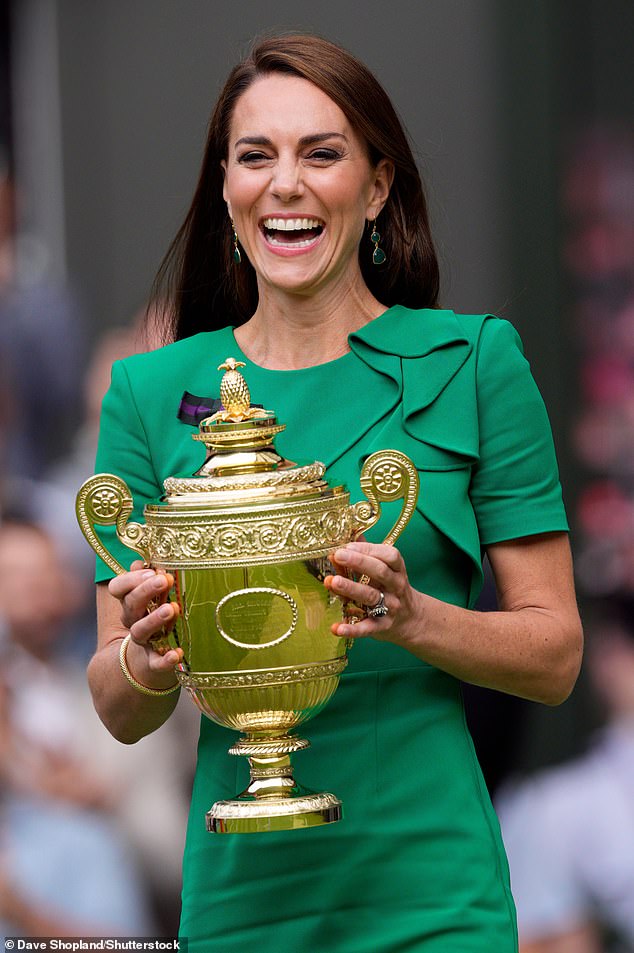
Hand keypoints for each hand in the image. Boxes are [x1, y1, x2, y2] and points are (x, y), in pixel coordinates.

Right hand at [107, 560, 182, 676]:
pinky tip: (177, 653)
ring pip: (140, 630)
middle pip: (131, 604)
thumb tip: (143, 562)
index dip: (131, 579)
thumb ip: (148, 579)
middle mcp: (132, 621)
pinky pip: (156, 662)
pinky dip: (165, 660)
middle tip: (164, 580)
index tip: (152, 571)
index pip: (118, 587)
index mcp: (130, 602)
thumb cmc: (152, 620)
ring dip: (154, 619)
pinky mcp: (152, 663)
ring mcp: (142, 642)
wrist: (144, 664)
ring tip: (171, 608)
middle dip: (146, 591)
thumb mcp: (151, 597)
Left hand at [324, 541, 421, 642]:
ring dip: (351, 588)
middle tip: (337, 555)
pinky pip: (367, 627)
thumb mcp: (386, 569)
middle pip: (380, 572)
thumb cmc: (391, 588)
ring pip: (371, 596)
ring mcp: (390, 607)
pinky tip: (336, 628)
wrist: (411, 620)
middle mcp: (396, 586)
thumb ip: (368, 552)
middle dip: (359, 562)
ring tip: (332, 582)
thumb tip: (349, 533)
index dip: (368, 549)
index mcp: (397, 569)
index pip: (388, 555)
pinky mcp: (382, 627)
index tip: (347, 545)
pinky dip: (352, 629)